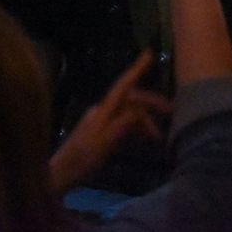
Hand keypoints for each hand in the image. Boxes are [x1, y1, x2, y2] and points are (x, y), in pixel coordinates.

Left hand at [48, 50, 172, 193]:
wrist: (60, 177)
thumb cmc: (81, 161)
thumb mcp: (104, 143)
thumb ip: (122, 125)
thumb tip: (139, 110)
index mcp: (102, 111)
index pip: (122, 86)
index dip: (136, 69)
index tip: (149, 54)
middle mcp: (102, 112)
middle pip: (131, 101)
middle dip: (151, 105)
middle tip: (171, 113)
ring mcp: (101, 123)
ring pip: (129, 115)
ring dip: (145, 122)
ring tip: (160, 138)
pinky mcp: (101, 135)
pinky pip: (123, 126)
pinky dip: (136, 131)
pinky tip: (145, 142)